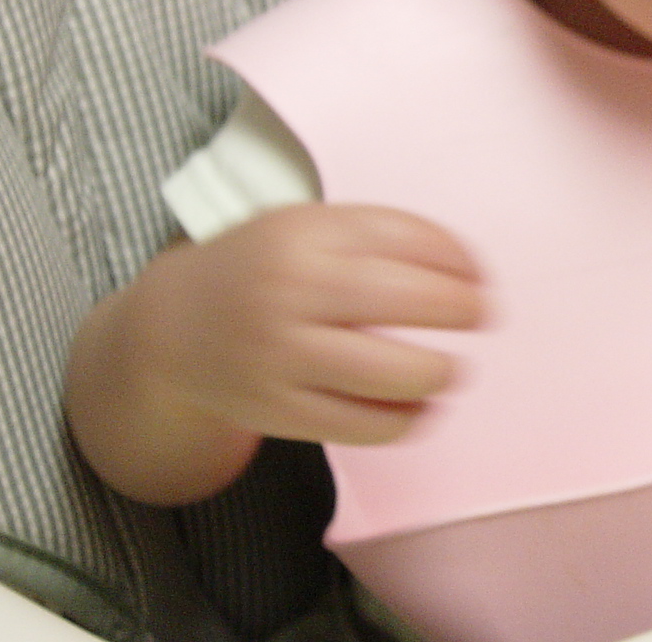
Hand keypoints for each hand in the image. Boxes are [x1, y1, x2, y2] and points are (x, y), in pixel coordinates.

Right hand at [67, 203, 484, 504]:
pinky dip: (406, 420)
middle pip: (406, 299)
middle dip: (462, 309)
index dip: (459, 258)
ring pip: (392, 372)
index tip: (480, 274)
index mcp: (303, 233)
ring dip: (441, 373)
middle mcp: (290, 290)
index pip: (406, 237)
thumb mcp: (307, 227)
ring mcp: (281, 354)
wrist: (170, 327)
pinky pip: (363, 425)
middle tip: (481, 315)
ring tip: (451, 370)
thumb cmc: (264, 269)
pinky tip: (419, 407)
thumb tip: (469, 271)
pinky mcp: (276, 410)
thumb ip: (377, 236)